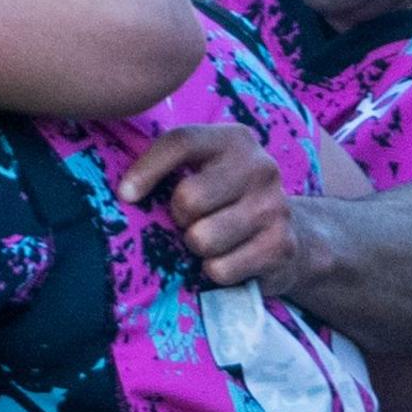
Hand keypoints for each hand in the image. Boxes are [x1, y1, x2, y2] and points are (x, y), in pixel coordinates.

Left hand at [116, 122, 290, 286]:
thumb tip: (125, 192)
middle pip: (189, 198)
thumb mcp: (201, 168)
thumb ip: (168, 165)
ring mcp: (275, 207)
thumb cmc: (224, 198)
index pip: (181, 142)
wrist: (285, 232)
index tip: (126, 195)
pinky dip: (215, 271)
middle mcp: (261, 167)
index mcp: (235, 140)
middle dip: (179, 218)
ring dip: (196, 248)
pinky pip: (220, 269)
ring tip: (211, 239)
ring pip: (202, 238)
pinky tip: (229, 258)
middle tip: (191, 221)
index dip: (146, 170)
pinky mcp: (281, 246)